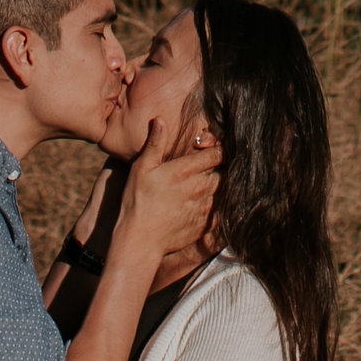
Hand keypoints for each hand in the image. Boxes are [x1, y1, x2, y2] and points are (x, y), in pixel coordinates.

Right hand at [111, 109, 220, 273]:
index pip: (215, 153)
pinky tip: (208, 204)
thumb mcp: (141, 169)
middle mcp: (200, 187)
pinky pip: (220, 210)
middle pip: (222, 171)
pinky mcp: (205, 225)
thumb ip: (154, 144)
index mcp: (186, 170)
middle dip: (220, 167)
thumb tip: (160, 120)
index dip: (218, 148)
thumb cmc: (137, 202)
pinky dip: (219, 205)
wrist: (140, 240)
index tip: (214, 147)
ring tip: (209, 184)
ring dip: (219, 186)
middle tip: (213, 165)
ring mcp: (204, 208)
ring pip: (223, 191)